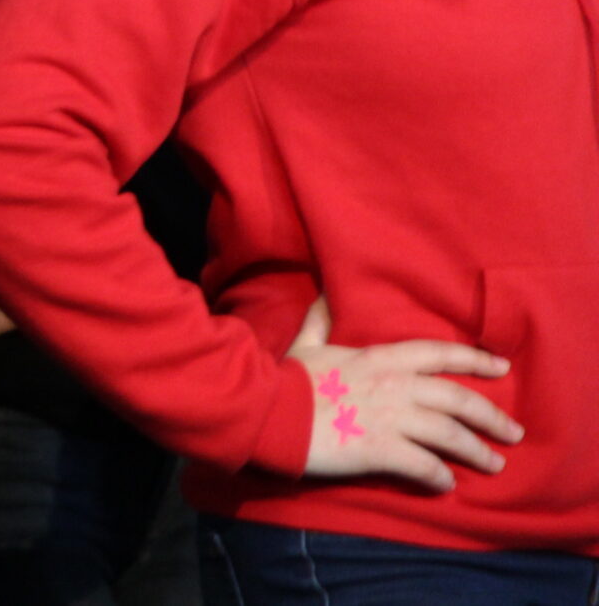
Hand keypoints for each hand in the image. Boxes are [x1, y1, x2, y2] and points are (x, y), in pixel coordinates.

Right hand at [288, 296, 518, 491]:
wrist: (267, 410)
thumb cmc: (286, 378)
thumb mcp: (305, 344)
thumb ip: (321, 321)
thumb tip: (329, 295)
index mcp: (379, 358)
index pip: (437, 354)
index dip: (473, 360)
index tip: (501, 367)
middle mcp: (394, 386)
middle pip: (456, 399)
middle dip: (491, 417)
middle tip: (512, 432)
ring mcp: (389, 418)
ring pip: (449, 434)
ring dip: (476, 450)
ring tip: (494, 464)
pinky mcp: (380, 450)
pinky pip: (424, 465)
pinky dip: (440, 476)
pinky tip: (446, 484)